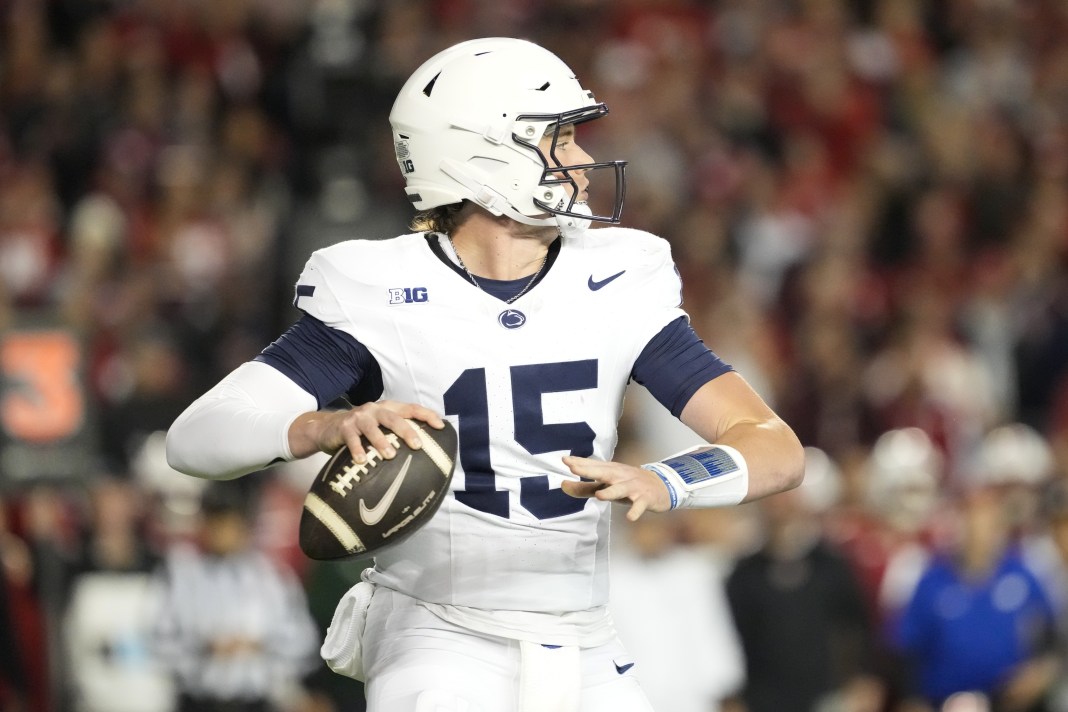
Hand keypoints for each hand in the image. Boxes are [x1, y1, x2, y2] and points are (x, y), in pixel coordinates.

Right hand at [289, 400, 444, 462]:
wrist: (327, 429)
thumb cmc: (361, 431)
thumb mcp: (380, 427)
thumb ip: (396, 433)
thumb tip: (425, 451)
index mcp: (388, 408)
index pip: (411, 408)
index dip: (427, 415)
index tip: (441, 426)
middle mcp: (375, 409)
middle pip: (393, 418)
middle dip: (407, 430)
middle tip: (417, 446)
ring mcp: (359, 417)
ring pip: (373, 428)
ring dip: (382, 441)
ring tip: (390, 456)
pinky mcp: (344, 427)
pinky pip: (352, 439)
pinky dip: (357, 450)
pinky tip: (362, 461)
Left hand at [560, 456, 671, 520]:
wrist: (661, 486)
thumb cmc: (627, 485)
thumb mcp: (606, 485)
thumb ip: (584, 487)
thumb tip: (562, 485)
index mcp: (611, 471)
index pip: (593, 465)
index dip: (579, 463)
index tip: (565, 460)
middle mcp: (621, 476)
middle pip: (604, 473)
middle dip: (589, 470)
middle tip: (574, 468)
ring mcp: (634, 487)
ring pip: (621, 489)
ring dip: (611, 491)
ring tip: (599, 495)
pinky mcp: (645, 499)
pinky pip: (640, 505)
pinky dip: (635, 511)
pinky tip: (630, 517)